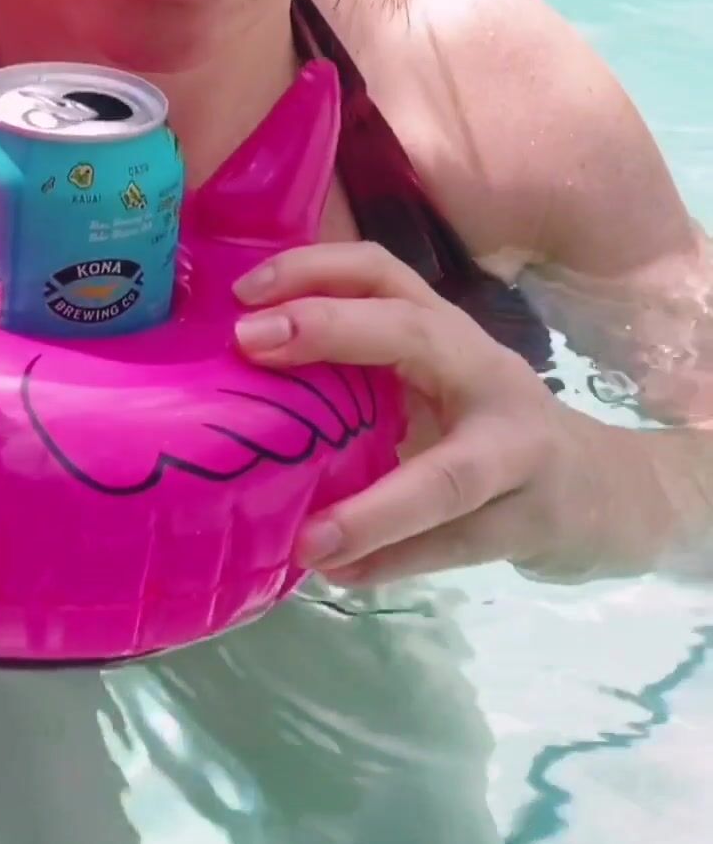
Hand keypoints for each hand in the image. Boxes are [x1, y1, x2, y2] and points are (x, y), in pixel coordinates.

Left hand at [232, 242, 654, 586]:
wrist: (608, 491)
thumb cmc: (487, 431)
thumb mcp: (433, 387)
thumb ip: (360, 381)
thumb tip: (235, 393)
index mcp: (447, 333)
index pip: (383, 271)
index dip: (314, 268)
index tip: (243, 291)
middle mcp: (484, 373)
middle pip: (414, 334)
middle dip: (331, 331)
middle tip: (250, 347)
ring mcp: (519, 450)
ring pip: (451, 475)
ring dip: (375, 509)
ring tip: (309, 541)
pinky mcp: (535, 521)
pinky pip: (460, 544)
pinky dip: (398, 561)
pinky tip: (343, 575)